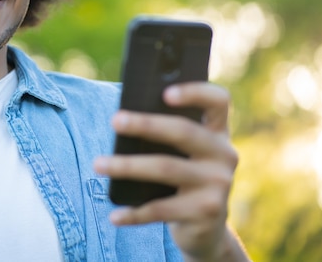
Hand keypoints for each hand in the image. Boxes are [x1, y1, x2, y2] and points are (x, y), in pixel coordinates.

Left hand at [94, 82, 246, 260]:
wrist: (206, 228)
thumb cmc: (181, 178)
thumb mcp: (181, 154)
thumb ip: (164, 134)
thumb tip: (122, 120)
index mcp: (217, 132)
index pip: (217, 101)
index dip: (195, 92)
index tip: (165, 92)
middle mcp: (224, 155)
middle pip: (184, 132)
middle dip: (146, 125)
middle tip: (114, 120)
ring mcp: (218, 184)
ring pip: (166, 168)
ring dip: (127, 166)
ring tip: (98, 164)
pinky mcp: (207, 212)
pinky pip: (161, 209)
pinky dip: (134, 213)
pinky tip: (114, 216)